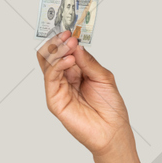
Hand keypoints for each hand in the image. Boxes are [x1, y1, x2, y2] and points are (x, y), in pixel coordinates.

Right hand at [36, 30, 132, 156]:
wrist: (112, 130)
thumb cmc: (110, 108)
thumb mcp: (104, 78)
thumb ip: (89, 62)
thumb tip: (76, 46)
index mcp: (77, 72)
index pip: (65, 52)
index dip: (66, 41)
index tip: (71, 31)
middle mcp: (66, 79)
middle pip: (53, 56)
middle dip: (59, 43)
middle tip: (68, 35)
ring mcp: (59, 89)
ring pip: (48, 64)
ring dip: (58, 51)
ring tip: (69, 44)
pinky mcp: (55, 100)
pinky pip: (51, 78)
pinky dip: (57, 65)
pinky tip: (69, 60)